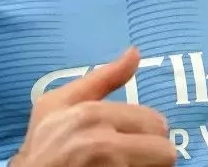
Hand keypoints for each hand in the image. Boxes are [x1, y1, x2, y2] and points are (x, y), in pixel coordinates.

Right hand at [11, 46, 176, 166]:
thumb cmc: (42, 141)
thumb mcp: (60, 103)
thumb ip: (103, 78)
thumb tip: (135, 52)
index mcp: (93, 115)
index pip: (156, 124)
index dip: (147, 134)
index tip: (129, 142)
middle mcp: (102, 144)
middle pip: (165, 151)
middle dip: (151, 155)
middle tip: (128, 158)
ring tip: (120, 166)